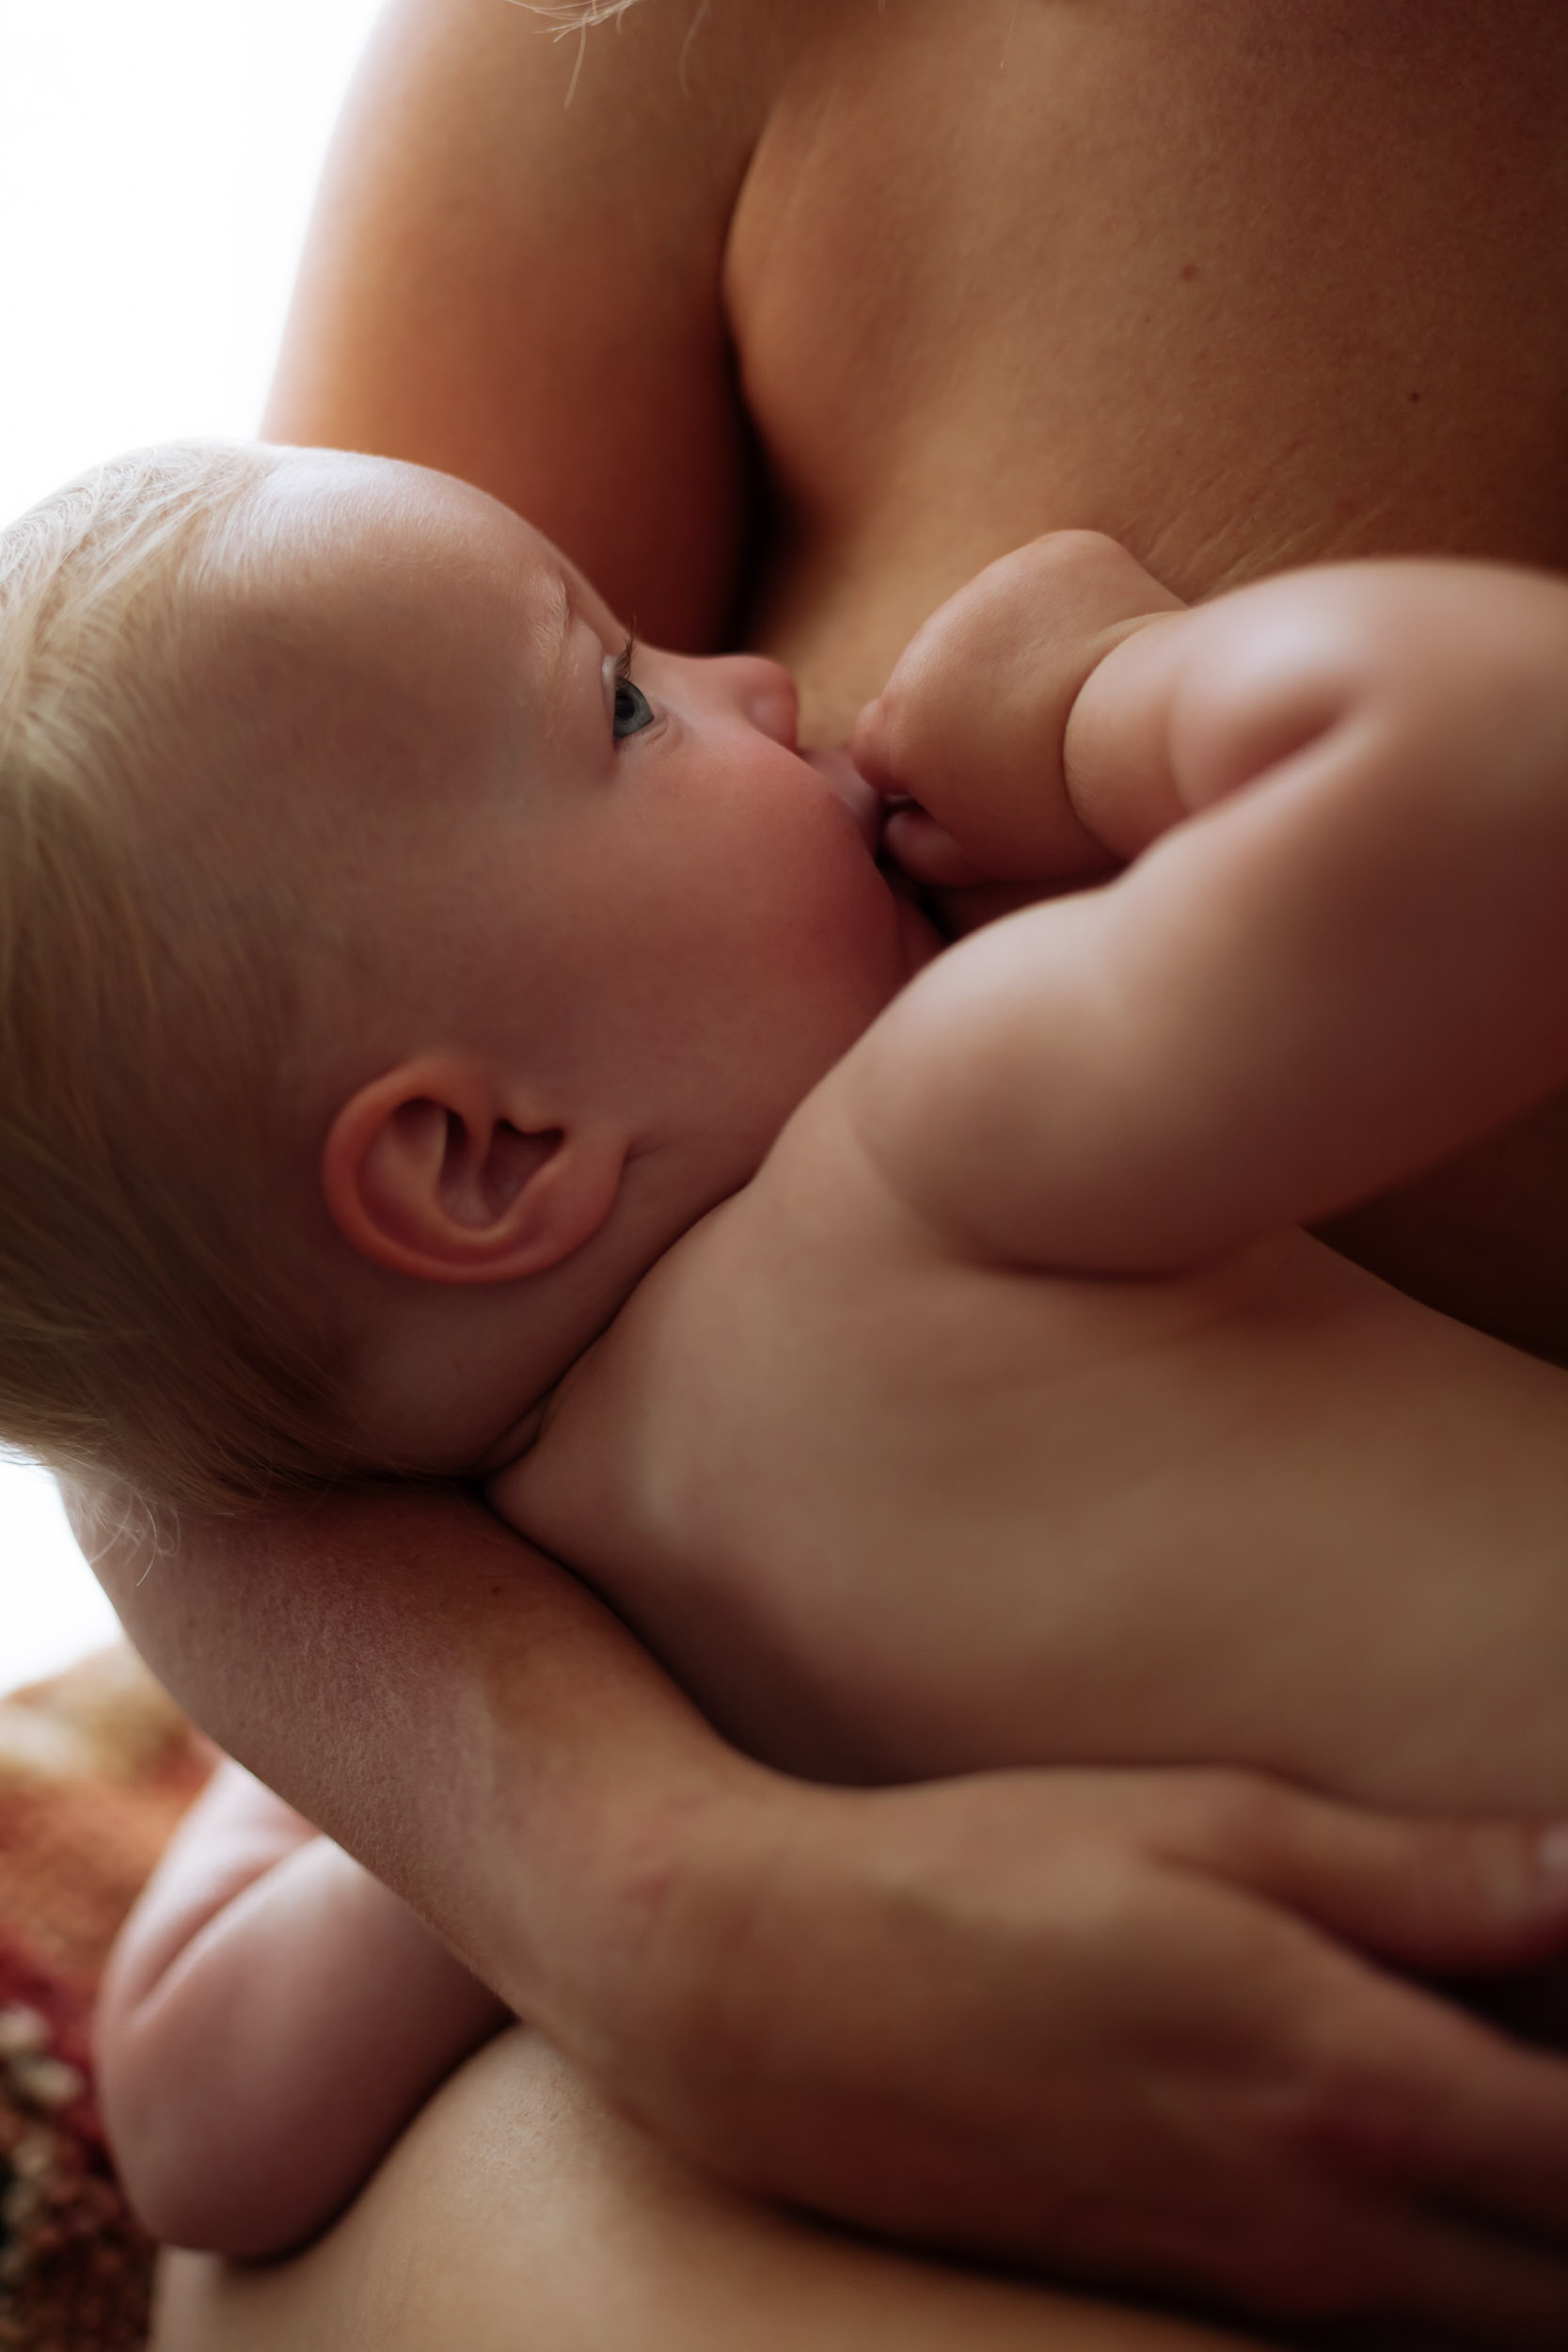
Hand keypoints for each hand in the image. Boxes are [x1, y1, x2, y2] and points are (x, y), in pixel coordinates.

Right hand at [589, 1764, 1567, 2345]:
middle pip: (1564, 2285)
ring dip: (1532, 2247)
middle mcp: (1331, 2224)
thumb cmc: (994, 1875)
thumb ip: (1422, 1879)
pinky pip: (1375, 2330)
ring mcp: (1257, 2287)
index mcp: (1357, 2085)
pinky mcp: (1187, 2303)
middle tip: (1551, 2077)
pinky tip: (1404, 2166)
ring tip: (1508, 2118)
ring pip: (1481, 2323)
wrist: (779, 2001)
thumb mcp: (1211, 1826)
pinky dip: (1439, 2275)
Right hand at [851, 530, 1184, 904]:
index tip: (964, 783)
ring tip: (1073, 700)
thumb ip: (922, 850)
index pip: (876, 744)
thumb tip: (897, 832)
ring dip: (1013, 653)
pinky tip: (1104, 655)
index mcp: (901, 721)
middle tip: (1030, 745)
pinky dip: (1069, 612)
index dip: (917, 769)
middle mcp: (928, 644)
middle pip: (929, 677)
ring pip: (989, 625)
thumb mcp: (987, 855)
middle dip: (963, 705)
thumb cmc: (1068, 808)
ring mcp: (992, 586)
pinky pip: (1050, 584)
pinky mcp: (1055, 554)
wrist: (1151, 726)